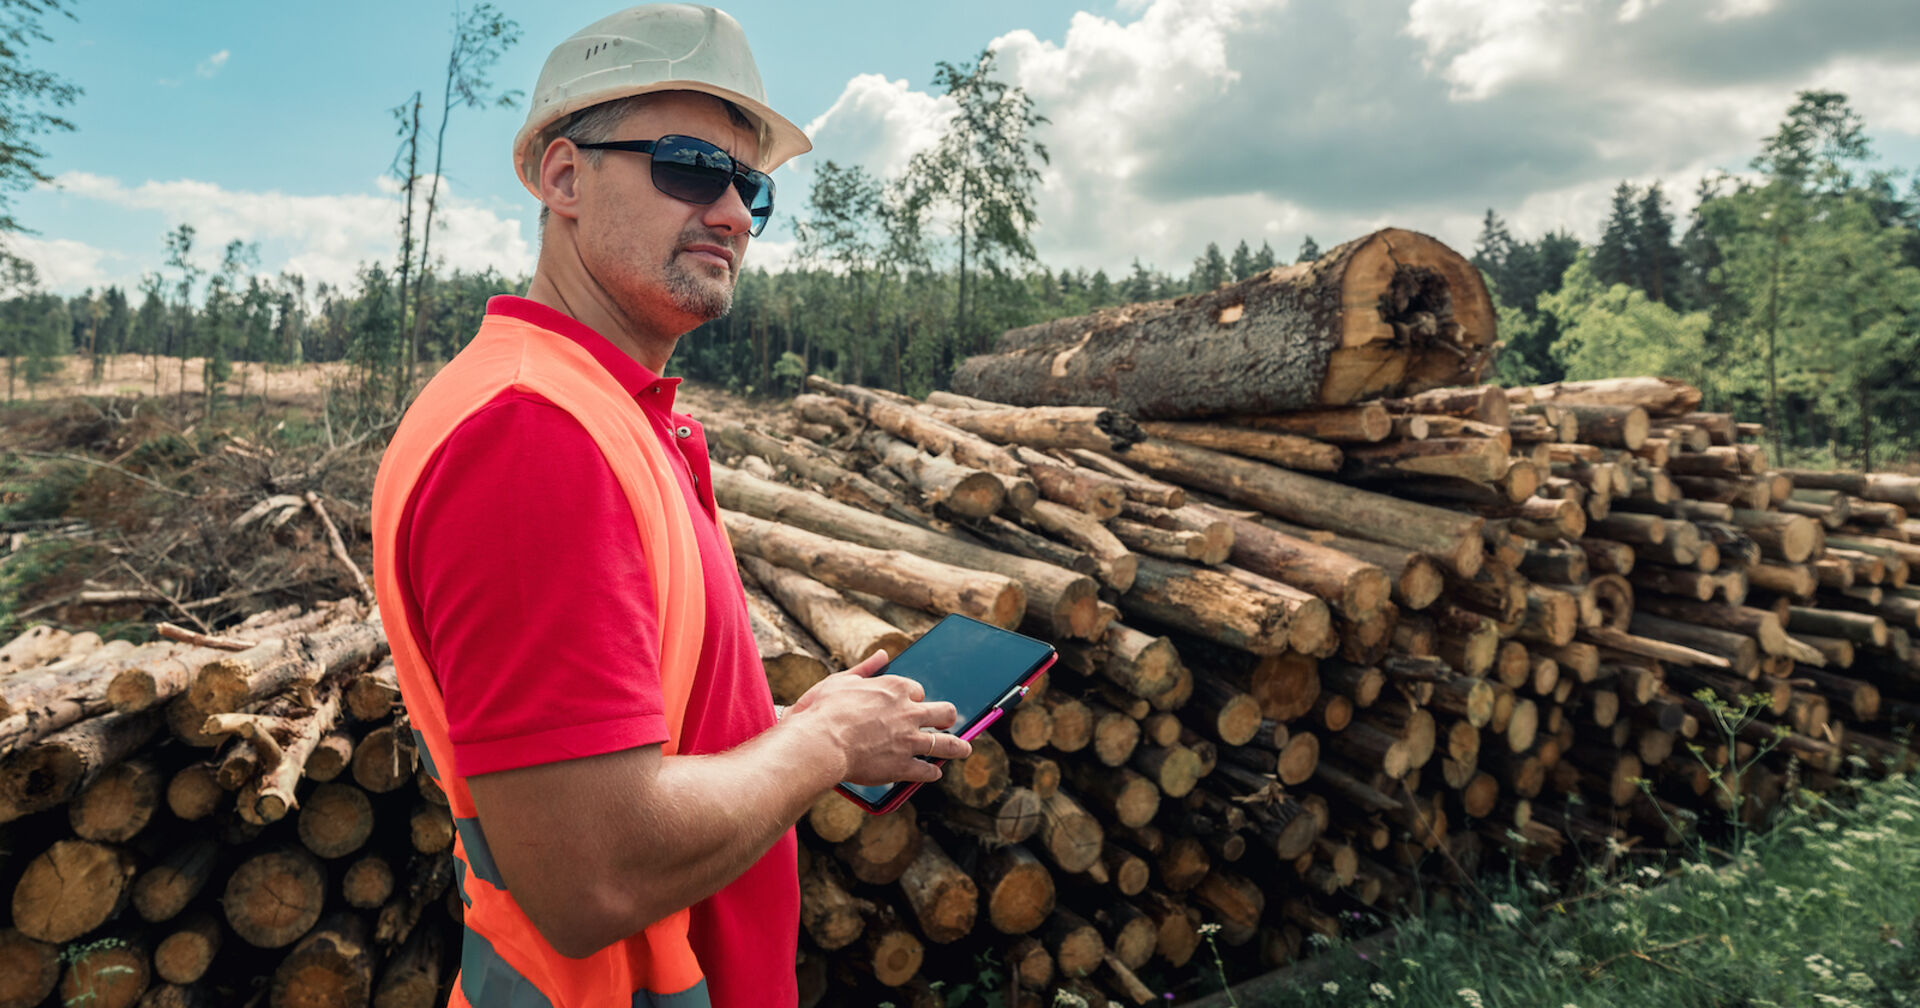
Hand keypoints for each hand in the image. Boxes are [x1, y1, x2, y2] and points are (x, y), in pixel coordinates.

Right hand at [786, 649, 971, 785]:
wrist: (819, 742)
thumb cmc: (824, 710)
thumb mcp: (843, 680)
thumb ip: (867, 668)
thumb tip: (882, 654)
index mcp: (895, 688)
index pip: (918, 690)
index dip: (915, 699)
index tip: (913, 704)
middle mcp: (908, 712)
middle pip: (944, 712)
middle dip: (948, 717)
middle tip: (948, 722)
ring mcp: (909, 740)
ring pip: (946, 744)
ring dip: (958, 747)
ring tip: (965, 749)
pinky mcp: (904, 766)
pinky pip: (927, 770)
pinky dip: (932, 772)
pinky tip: (934, 773)